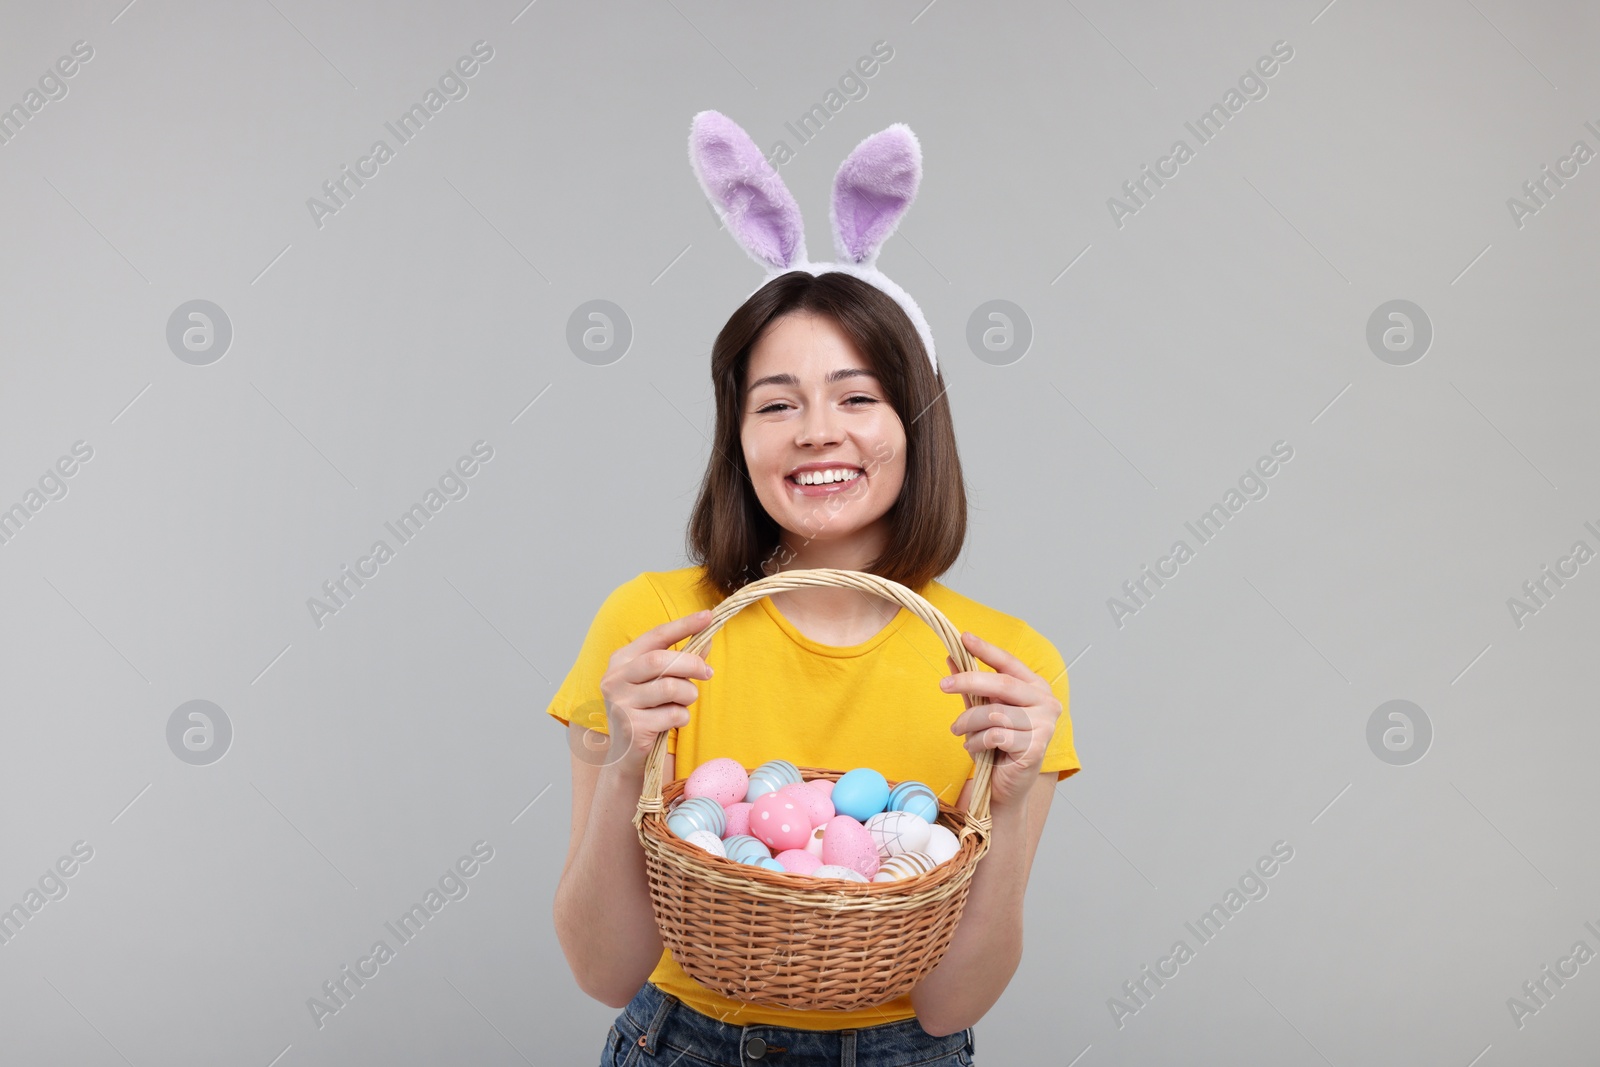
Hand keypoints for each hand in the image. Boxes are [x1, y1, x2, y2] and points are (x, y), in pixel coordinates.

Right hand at [597, 609, 713, 773]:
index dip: (683, 625)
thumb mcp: (660, 682)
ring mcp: (620, 703)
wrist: (627, 757)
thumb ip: (680, 662)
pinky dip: (683, 717)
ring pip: (670, 688)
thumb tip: (707, 641)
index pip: (656, 635)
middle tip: (708, 672)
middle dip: (692, 664)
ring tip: (685, 703)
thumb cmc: (646, 712)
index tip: (708, 616)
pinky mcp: (631, 726)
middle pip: (661, 660)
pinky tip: (674, 721)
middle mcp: (615, 678)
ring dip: (689, 695)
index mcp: (622, 660)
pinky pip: (672, 714)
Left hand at [941, 632, 1060, 809]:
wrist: (1007, 785)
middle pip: (1002, 684)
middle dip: (968, 681)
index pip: (1009, 662)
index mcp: (1036, 687)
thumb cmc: (997, 744)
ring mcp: (1044, 725)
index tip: (964, 638)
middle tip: (943, 685)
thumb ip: (971, 686)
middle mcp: (1046, 702)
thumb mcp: (982, 710)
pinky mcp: (1036, 747)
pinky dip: (976, 741)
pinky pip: (995, 735)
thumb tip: (951, 657)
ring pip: (994, 713)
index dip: (986, 649)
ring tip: (959, 731)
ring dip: (968, 723)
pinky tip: (973, 747)